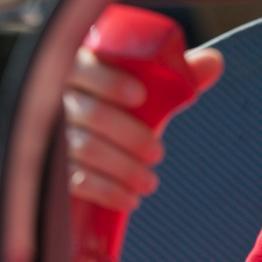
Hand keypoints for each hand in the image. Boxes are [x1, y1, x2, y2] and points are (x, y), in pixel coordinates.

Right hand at [65, 45, 223, 209]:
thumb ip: (175, 75)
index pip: (84, 67)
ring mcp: (46, 133)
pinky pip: (74, 179)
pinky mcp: (49, 168)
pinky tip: (129, 198)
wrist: (88, 146)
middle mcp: (53, 97)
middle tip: (157, 152)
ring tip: (149, 180)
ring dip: (123, 167)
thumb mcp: (145, 89)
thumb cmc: (119, 109)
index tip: (139, 96)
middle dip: (129, 135)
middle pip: (89, 113)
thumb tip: (214, 62)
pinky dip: (106, 190)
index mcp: (76, 68)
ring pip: (83, 149)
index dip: (109, 80)